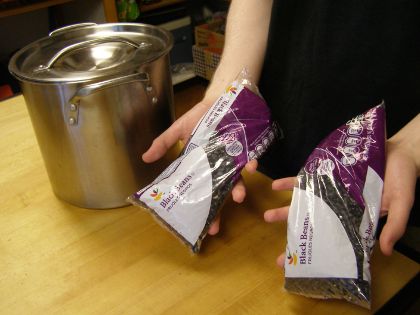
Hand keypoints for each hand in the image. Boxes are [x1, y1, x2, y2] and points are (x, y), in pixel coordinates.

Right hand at [142, 99, 258, 234]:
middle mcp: (218, 167)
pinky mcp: (246, 149)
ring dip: (237, 189)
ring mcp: (232, 160)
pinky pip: (249, 159)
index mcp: (201, 166)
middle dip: (217, 210)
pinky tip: (251, 167)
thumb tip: (144, 158)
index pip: (200, 191)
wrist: (222, 98)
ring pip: (235, 180)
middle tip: (215, 227)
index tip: (197, 225)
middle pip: (217, 193)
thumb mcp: (179, 129)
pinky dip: (251, 163)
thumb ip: (164, 143)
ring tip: (237, 197)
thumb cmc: (200, 117)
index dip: (200, 208)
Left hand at [265, 119, 419, 265]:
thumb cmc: (402, 180)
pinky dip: (290, 182)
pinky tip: (276, 186)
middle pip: (314, 226)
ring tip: (268, 217)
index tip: (304, 269)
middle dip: (297, 238)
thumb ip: (394, 225)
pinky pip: (304, 180)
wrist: (399, 152)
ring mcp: (330, 192)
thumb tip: (386, 251)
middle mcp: (338, 209)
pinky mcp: (326, 174)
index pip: (334, 243)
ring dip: (286, 210)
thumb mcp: (402, 203)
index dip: (320, 256)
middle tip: (280, 254)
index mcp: (355, 221)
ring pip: (304, 204)